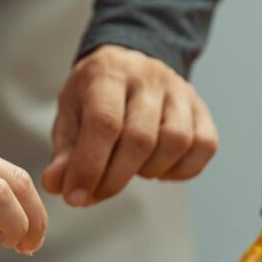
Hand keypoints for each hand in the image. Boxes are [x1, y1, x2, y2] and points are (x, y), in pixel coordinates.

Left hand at [42, 45, 219, 206]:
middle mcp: (149, 76)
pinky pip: (205, 146)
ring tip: (130, 170)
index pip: (104, 122)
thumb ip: (64, 151)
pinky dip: (182, 170)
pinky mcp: (201, 109)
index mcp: (109, 72)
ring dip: (150, 171)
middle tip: (96, 193)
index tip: (75, 196)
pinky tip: (159, 169)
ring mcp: (180, 91)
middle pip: (140, 138)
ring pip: (177, 142)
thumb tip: (57, 184)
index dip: (89, 166)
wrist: (130, 65)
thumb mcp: (70, 114)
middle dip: (114, 179)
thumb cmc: (95, 96)